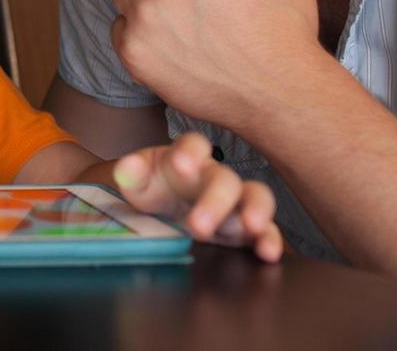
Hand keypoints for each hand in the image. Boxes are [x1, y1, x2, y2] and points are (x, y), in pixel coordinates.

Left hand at [115, 132, 283, 261]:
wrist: (163, 211)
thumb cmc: (154, 187)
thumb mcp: (137, 181)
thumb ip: (132, 173)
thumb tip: (126, 168)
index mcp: (186, 158)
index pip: (193, 144)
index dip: (189, 153)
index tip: (180, 166)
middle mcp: (215, 176)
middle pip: (225, 179)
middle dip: (215, 200)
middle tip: (198, 225)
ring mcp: (235, 202)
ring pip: (256, 197)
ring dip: (256, 212)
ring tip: (252, 228)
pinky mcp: (246, 227)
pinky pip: (266, 230)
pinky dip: (270, 240)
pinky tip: (268, 253)